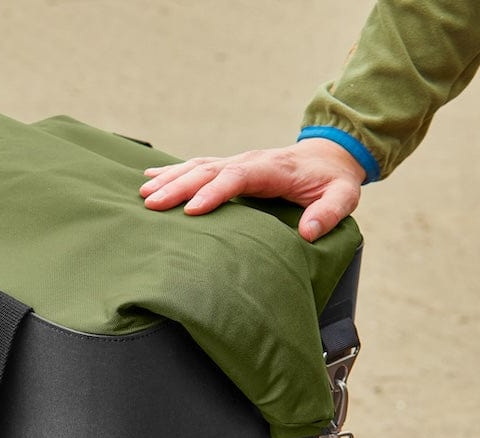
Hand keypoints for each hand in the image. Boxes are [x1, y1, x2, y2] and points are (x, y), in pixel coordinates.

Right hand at [139, 139, 365, 240]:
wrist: (329, 156)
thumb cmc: (332, 181)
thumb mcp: (343, 196)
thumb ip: (328, 212)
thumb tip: (308, 231)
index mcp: (273, 169)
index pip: (238, 177)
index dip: (215, 192)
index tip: (192, 210)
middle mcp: (249, 161)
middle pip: (208, 171)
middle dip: (178, 187)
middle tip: (152, 204)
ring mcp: (236, 163)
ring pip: (197, 167)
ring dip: (169, 180)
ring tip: (143, 194)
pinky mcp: (228, 167)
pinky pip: (196, 167)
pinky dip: (171, 172)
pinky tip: (148, 178)